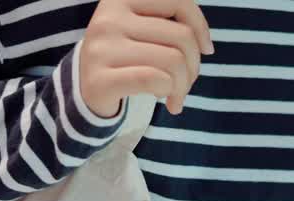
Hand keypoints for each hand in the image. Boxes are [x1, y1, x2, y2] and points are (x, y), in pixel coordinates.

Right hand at [79, 0, 214, 116]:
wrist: (87, 89)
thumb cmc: (128, 58)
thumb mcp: (147, 31)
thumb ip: (173, 25)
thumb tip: (205, 46)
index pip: (178, 1)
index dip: (201, 28)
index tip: (206, 50)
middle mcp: (108, 18)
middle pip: (182, 38)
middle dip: (194, 66)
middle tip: (186, 82)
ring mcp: (102, 48)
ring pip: (173, 62)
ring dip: (183, 85)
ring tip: (174, 93)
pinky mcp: (99, 79)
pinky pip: (154, 80)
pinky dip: (168, 92)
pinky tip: (162, 97)